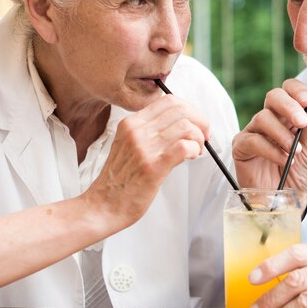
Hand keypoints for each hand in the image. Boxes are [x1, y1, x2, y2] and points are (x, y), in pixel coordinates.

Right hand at [85, 94, 209, 227]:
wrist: (103, 206)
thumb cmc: (119, 181)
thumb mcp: (128, 145)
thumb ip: (149, 132)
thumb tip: (180, 125)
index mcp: (130, 123)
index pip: (168, 100)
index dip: (189, 110)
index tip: (195, 124)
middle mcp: (136, 131)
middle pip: (180, 109)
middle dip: (200, 121)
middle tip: (203, 137)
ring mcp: (143, 147)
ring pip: (186, 126)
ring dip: (198, 138)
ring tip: (196, 151)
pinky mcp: (152, 167)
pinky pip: (183, 147)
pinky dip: (195, 149)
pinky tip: (191, 157)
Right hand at [232, 78, 306, 207]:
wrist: (285, 201)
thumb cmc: (297, 175)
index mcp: (287, 116)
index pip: (288, 90)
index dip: (296, 90)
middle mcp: (269, 120)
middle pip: (273, 96)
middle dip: (289, 106)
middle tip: (301, 123)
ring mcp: (253, 132)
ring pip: (263, 117)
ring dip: (282, 134)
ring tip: (294, 151)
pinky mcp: (241, 147)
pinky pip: (253, 140)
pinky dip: (271, 149)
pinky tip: (283, 160)